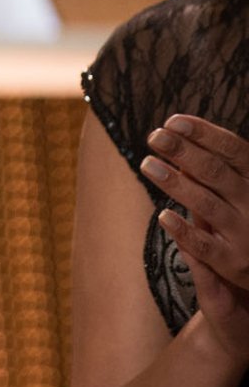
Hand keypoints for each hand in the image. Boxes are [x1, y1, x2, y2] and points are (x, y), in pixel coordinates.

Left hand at [143, 114, 248, 358]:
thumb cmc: (247, 225)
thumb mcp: (239, 195)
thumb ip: (215, 173)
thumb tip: (179, 140)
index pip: (235, 151)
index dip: (205, 134)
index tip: (173, 120)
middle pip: (217, 173)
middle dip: (184, 152)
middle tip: (153, 137)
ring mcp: (246, 235)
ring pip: (208, 205)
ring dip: (177, 183)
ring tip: (147, 164)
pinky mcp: (234, 265)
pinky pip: (206, 247)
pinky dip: (185, 231)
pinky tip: (163, 217)